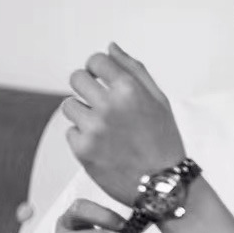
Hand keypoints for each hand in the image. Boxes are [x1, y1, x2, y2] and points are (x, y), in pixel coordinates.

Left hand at [61, 42, 185, 206]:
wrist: (163, 186)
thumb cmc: (164, 142)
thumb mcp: (159, 101)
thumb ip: (134, 70)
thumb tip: (110, 47)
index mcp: (130, 89)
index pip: (96, 60)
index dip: (96, 68)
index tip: (100, 78)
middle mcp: (110, 106)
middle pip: (76, 78)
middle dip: (85, 87)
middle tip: (98, 103)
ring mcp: (95, 129)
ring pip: (69, 106)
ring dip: (82, 113)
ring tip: (102, 128)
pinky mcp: (83, 150)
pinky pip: (70, 133)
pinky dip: (82, 138)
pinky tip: (103, 147)